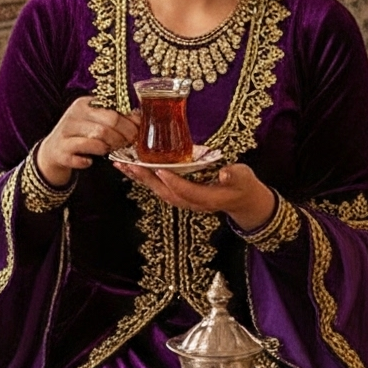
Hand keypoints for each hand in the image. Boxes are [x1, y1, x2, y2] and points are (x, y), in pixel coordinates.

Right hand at [35, 98, 139, 190]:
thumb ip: (115, 118)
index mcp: (85, 103)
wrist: (53, 149)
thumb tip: (139, 119)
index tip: (136, 133)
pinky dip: (89, 161)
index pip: (114, 111)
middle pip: (107, 126)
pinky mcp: (61, 151)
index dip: (129, 124)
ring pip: (97, 140)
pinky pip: (82, 158)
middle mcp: (73, 115)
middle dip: (121, 138)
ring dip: (107, 148)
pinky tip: (90, 160)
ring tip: (109, 150)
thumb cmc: (80, 134)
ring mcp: (66, 133)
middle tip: (125, 144)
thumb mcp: (95, 121)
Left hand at [130, 160, 276, 231]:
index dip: (173, 181)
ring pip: (158, 191)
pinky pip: (159, 188)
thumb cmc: (242, 185)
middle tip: (129, 165)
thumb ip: (234, 175)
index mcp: (206, 199)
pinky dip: (145, 178)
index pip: (186, 191)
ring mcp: (184, 200)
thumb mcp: (243, 178)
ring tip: (123, 166)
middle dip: (146, 179)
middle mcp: (191, 202)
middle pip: (165, 192)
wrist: (242, 199)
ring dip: (140, 179)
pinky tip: (134, 169)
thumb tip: (225, 173)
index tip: (159, 170)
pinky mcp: (179, 195)